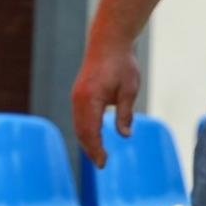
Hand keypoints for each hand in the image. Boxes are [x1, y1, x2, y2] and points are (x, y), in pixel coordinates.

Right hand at [71, 42, 140, 168]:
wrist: (108, 41)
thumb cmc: (121, 63)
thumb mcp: (129, 89)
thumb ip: (125, 114)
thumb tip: (125, 135)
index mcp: (91, 98)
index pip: (91, 131)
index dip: (96, 149)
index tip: (103, 163)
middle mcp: (79, 98)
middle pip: (81, 131)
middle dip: (90, 149)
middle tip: (101, 164)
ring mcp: (76, 95)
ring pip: (78, 124)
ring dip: (86, 140)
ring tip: (97, 154)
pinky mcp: (78, 93)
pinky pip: (78, 117)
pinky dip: (84, 130)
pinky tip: (93, 136)